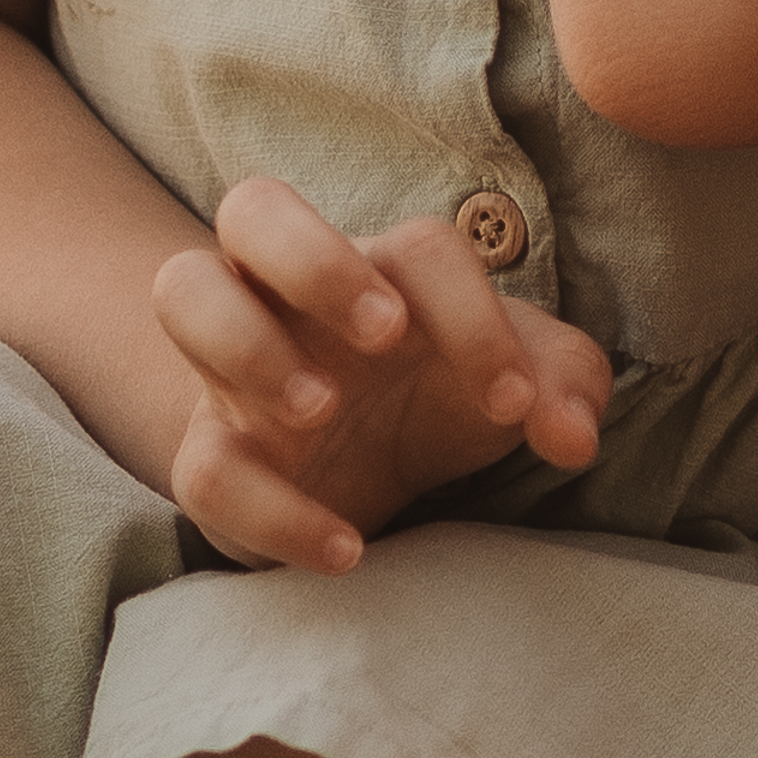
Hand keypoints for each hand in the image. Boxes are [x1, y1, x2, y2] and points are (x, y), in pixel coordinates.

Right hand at [149, 175, 614, 574]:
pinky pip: (203, 465)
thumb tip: (573, 436)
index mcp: (384, 267)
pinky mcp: (214, 450)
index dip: (472, 318)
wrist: (371, 470)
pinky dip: (269, 512)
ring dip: (246, 342)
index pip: (419, 251)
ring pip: (185, 291)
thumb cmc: (448, 393)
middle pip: (254, 208)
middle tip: (384, 333)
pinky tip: (346, 549)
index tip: (512, 403)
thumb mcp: (522, 383)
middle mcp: (294, 293)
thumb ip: (564, 388)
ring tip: (320, 411)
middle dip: (314, 257)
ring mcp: (238, 366)